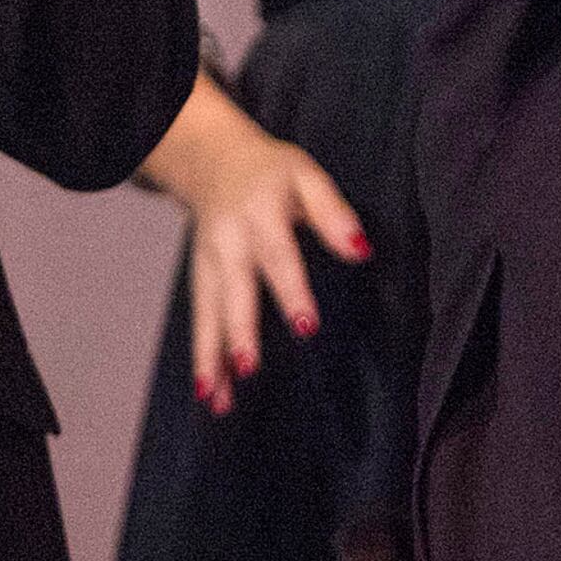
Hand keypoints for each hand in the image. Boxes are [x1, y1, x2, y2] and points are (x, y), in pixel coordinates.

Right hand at [149, 78, 373, 414]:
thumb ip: (332, 212)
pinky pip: (200, 322)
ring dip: (212, 357)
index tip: (306, 326)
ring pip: (209, 314)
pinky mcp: (200, 280)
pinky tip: (208, 394)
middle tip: (251, 368)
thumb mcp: (307, 176)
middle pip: (235, 291)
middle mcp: (229, 242)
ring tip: (217, 399)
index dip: (291, 291)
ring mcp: (209, 263)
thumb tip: (361, 251)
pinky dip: (202, 358)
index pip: (278, 255)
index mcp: (260, 213)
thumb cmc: (272, 172)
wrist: (214, 161)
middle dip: (241, 332)